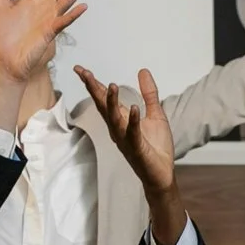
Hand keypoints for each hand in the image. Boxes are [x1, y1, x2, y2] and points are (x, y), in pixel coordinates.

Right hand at [75, 66, 177, 194]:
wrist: (162, 174)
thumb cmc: (156, 147)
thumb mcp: (156, 114)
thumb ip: (149, 93)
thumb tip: (143, 71)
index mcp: (121, 120)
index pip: (104, 99)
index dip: (94, 84)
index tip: (82, 70)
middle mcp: (118, 129)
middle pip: (103, 106)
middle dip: (94, 89)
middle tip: (84, 73)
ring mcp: (126, 139)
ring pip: (115, 119)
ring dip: (112, 103)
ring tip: (112, 86)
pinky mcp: (137, 149)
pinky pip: (133, 133)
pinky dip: (133, 121)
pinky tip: (134, 108)